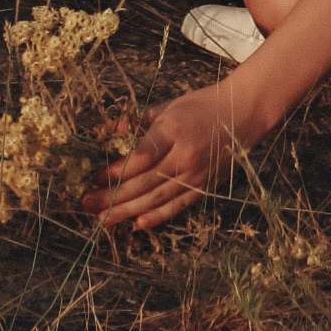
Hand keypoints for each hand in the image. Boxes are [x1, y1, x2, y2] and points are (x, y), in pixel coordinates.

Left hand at [84, 81, 243, 233]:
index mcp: (174, 129)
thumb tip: (107, 133)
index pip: (141, 156)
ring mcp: (197, 173)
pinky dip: (159, 216)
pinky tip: (138, 224)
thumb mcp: (167, 106)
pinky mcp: (205, 185)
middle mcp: (186, 154)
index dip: (116, 170)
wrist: (243, 113)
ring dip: (127, 210)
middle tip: (87, 204)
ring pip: (157, 197)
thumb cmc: (200, 106)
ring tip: (102, 218)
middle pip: (144, 181)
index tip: (95, 178)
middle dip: (113, 196)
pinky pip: (179, 205)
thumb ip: (137, 121)